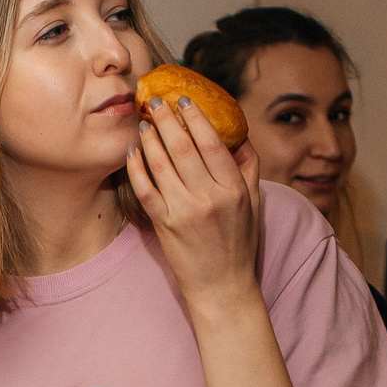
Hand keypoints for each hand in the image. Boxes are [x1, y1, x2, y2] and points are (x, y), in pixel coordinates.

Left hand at [125, 91, 264, 317]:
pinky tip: (132, 150)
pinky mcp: (164, 225)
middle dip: (166, 120)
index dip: (196, 118)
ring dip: (150, 138)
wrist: (222, 286)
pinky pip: (145, 189)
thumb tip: (239, 133)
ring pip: (161, 165)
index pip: (212, 143)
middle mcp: (209, 198)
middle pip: (183, 148)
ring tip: (143, 122)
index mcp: (233, 189)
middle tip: (155, 101)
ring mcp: (184, 212)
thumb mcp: (254, 203)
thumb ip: (248, 167)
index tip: (185, 100)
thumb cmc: (239, 243)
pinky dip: (136, 167)